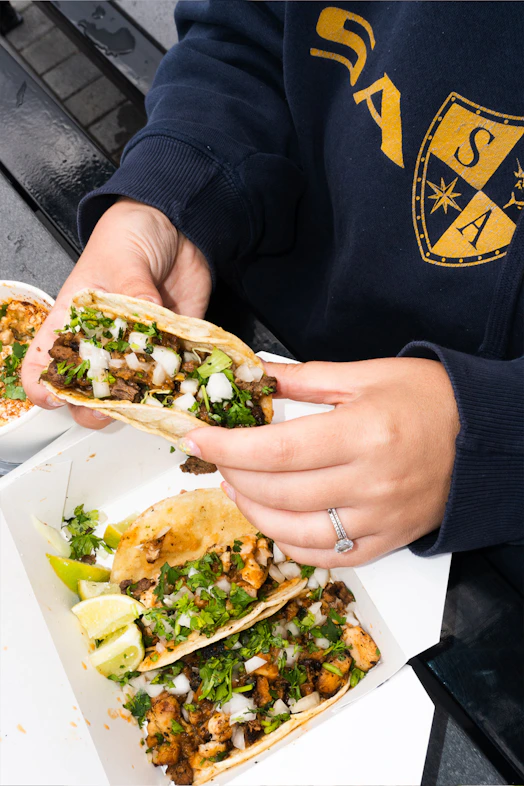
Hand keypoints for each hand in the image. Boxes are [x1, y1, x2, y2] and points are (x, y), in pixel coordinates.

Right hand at [22, 198, 210, 428]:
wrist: (176, 224)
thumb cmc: (131, 234)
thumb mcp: (122, 258)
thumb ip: (131, 291)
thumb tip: (142, 319)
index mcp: (73, 321)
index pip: (44, 364)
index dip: (45, 387)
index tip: (58, 397)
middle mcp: (103, 342)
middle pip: (89, 392)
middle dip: (97, 407)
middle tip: (112, 405)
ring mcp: (138, 348)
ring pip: (133, 392)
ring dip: (143, 401)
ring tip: (153, 397)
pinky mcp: (173, 345)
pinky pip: (175, 374)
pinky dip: (181, 382)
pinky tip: (185, 383)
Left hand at [180, 357, 459, 566]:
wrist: (485, 437)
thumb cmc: (431, 399)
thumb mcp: (366, 375)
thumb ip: (304, 379)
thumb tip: (253, 376)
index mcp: (363, 433)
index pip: (275, 449)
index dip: (226, 446)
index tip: (196, 437)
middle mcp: (370, 482)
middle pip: (278, 491)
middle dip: (233, 473)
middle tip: (217, 455)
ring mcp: (379, 518)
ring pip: (295, 531)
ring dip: (254, 510)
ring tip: (238, 486)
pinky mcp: (387, 539)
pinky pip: (328, 555)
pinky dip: (291, 542)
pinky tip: (275, 520)